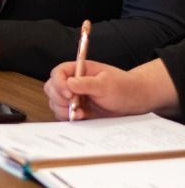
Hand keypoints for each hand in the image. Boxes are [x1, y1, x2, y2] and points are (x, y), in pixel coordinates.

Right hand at [43, 57, 178, 121]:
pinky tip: (82, 116)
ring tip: (80, 112)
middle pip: (52, 88)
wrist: (136, 101)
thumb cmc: (124, 87)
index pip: (58, 73)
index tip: (69, 94)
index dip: (59, 83)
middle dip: (60, 99)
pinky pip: (64, 114)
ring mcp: (74, 96)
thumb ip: (86, 83)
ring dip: (64, 109)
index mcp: (78, 70)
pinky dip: (69, 117)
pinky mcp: (77, 109)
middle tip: (74, 104)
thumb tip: (69, 83)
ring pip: (55, 103)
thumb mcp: (106, 84)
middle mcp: (73, 82)